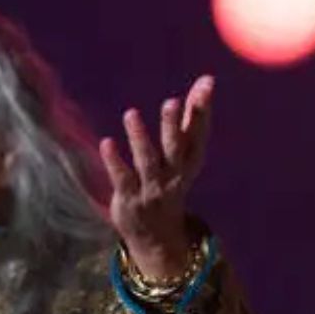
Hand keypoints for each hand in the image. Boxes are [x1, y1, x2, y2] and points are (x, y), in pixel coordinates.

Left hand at [98, 75, 213, 277]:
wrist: (158, 234)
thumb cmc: (171, 180)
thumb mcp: (185, 152)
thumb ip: (192, 116)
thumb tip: (208, 79)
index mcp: (190, 161)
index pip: (199, 132)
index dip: (202, 109)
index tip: (206, 83)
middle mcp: (174, 174)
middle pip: (176, 148)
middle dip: (173, 126)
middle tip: (171, 101)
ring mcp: (152, 188)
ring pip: (147, 162)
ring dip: (140, 139)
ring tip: (131, 114)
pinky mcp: (130, 198)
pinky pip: (122, 178)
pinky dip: (115, 162)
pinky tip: (106, 143)